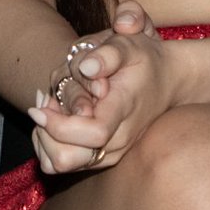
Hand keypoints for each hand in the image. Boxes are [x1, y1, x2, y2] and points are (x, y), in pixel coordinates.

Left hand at [26, 1, 179, 173]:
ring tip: (49, 107)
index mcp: (122, 113)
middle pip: (66, 159)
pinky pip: (60, 162)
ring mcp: (108, 154)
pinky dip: (48, 142)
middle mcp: (116, 142)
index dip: (59, 124)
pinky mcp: (99, 157)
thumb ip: (109, 53)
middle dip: (45, 133)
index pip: (90, 134)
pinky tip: (54, 117)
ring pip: (59, 164)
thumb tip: (87, 67)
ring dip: (44, 137)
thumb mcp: (129, 45)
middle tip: (44, 103)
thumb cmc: (144, 60)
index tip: (41, 105)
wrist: (168, 81)